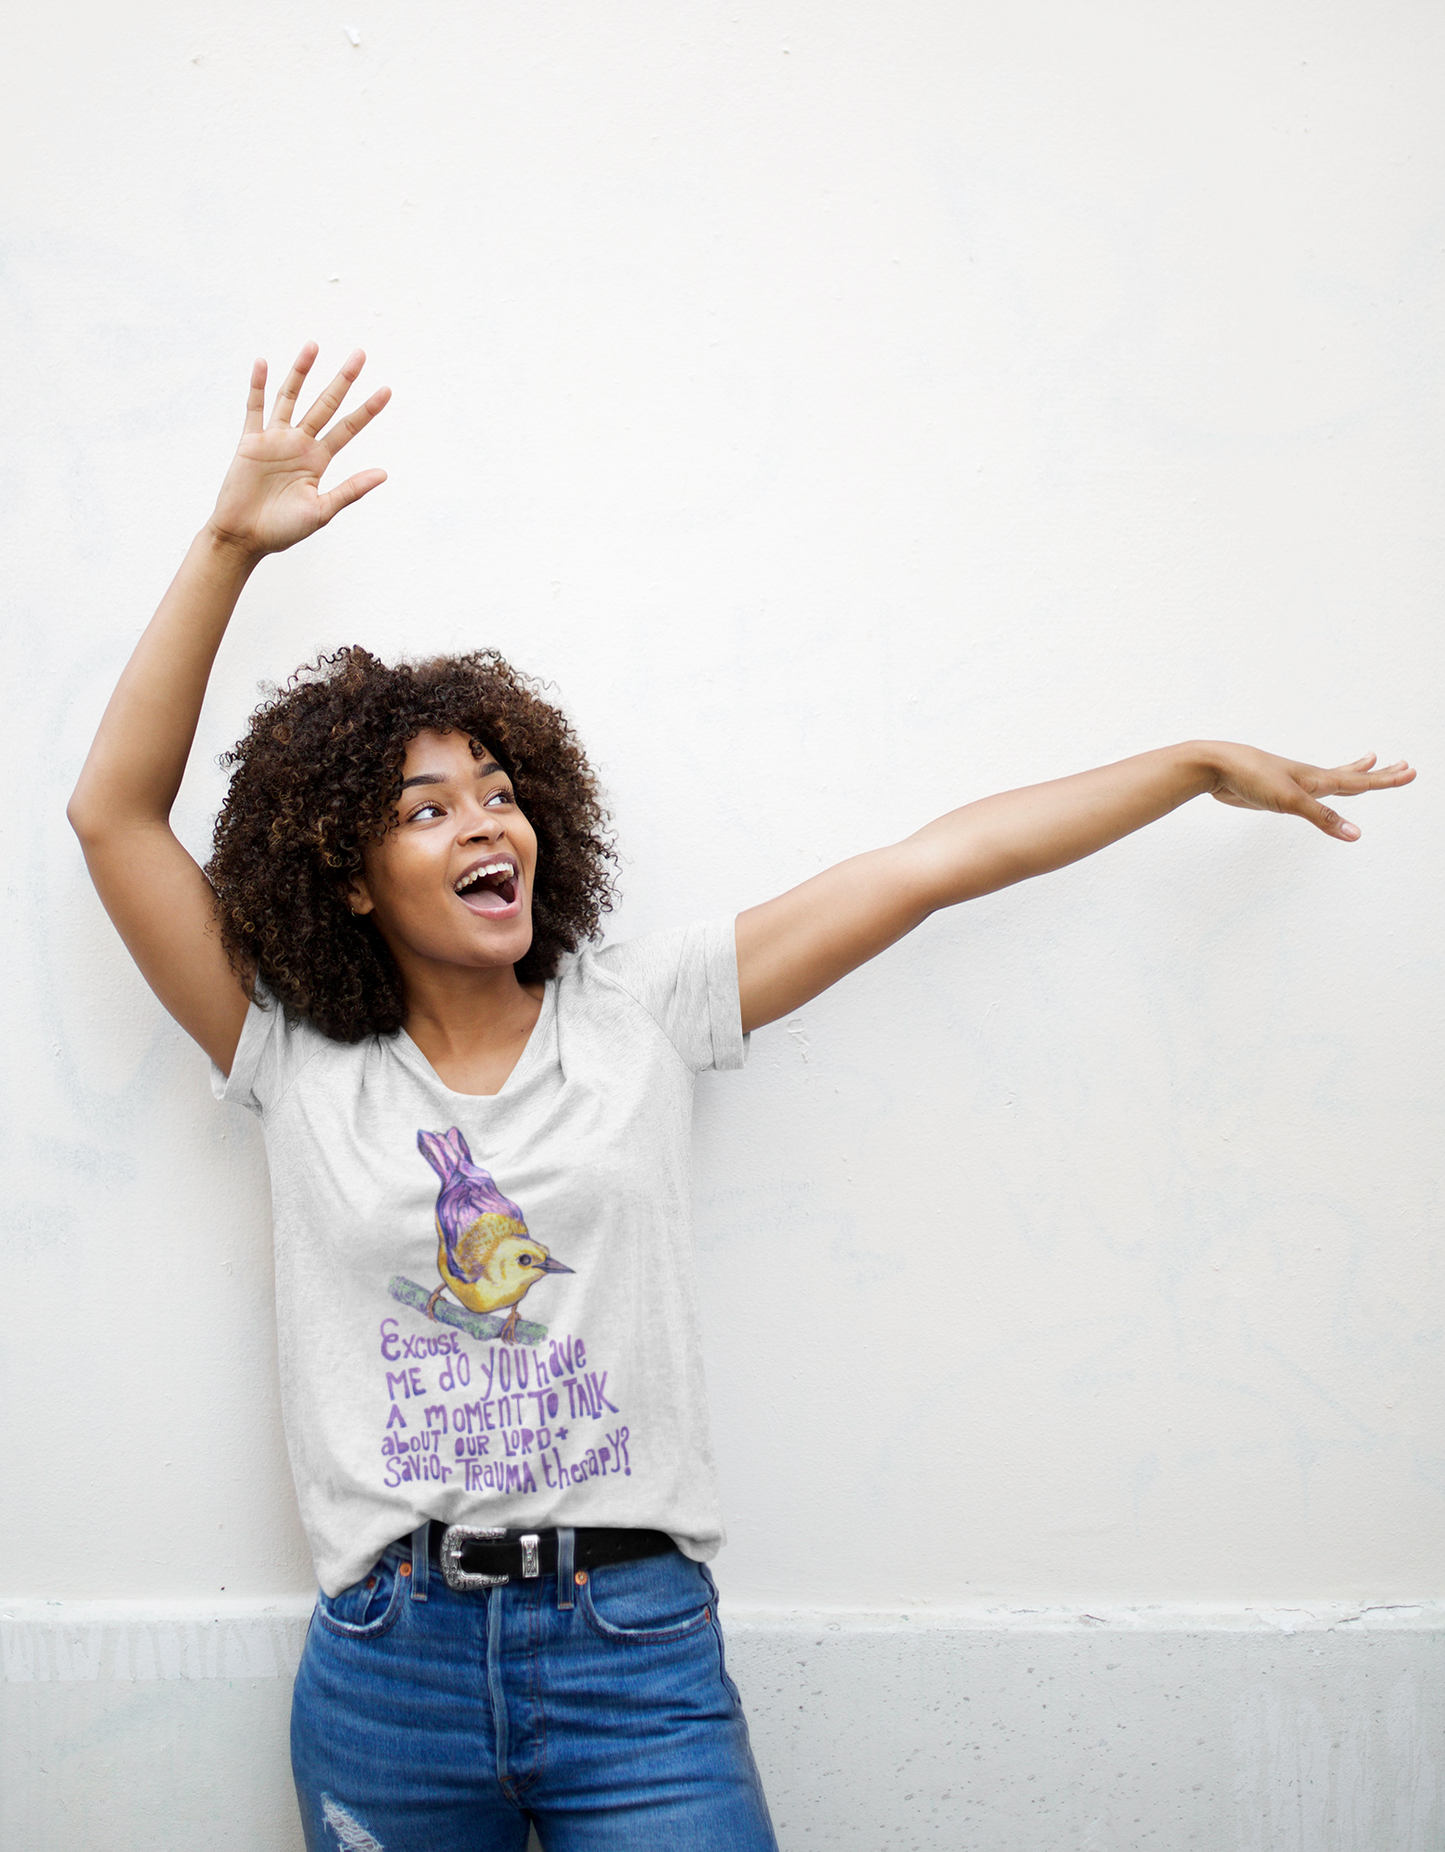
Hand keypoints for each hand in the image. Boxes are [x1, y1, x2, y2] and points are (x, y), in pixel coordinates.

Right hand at [206, 344, 389, 556]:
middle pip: (325, 404)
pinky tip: (263, 363)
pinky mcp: (250, 441)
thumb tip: (384, 474)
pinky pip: (254, 409)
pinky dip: (258, 386)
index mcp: (318, 460)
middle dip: (342, 380)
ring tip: (314, 345)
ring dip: (301, 372)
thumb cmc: (283, 530)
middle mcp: (299, 444)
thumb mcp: (322, 511)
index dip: (367, 410)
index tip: (386, 390)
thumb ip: (350, 490)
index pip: (348, 428)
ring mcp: (274, 439)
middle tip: (360, 354)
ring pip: (290, 397)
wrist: (244, 537)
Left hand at [1209, 743, 1414, 840]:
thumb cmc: (1252, 776)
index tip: (1410, 771)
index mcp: (1316, 779)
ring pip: (1330, 781)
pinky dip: (1320, 794)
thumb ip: (1323, 818)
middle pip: (1351, 777)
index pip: (1359, 781)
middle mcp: (1308, 779)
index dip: (1385, 779)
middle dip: (1378, 774)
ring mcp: (1292, 785)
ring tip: (1369, 761)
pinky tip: (1316, 792)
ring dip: (1352, 773)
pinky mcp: (1275, 794)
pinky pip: (1307, 796)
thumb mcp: (1291, 800)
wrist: (1216, 767)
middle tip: (1403, 765)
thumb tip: (1356, 834)